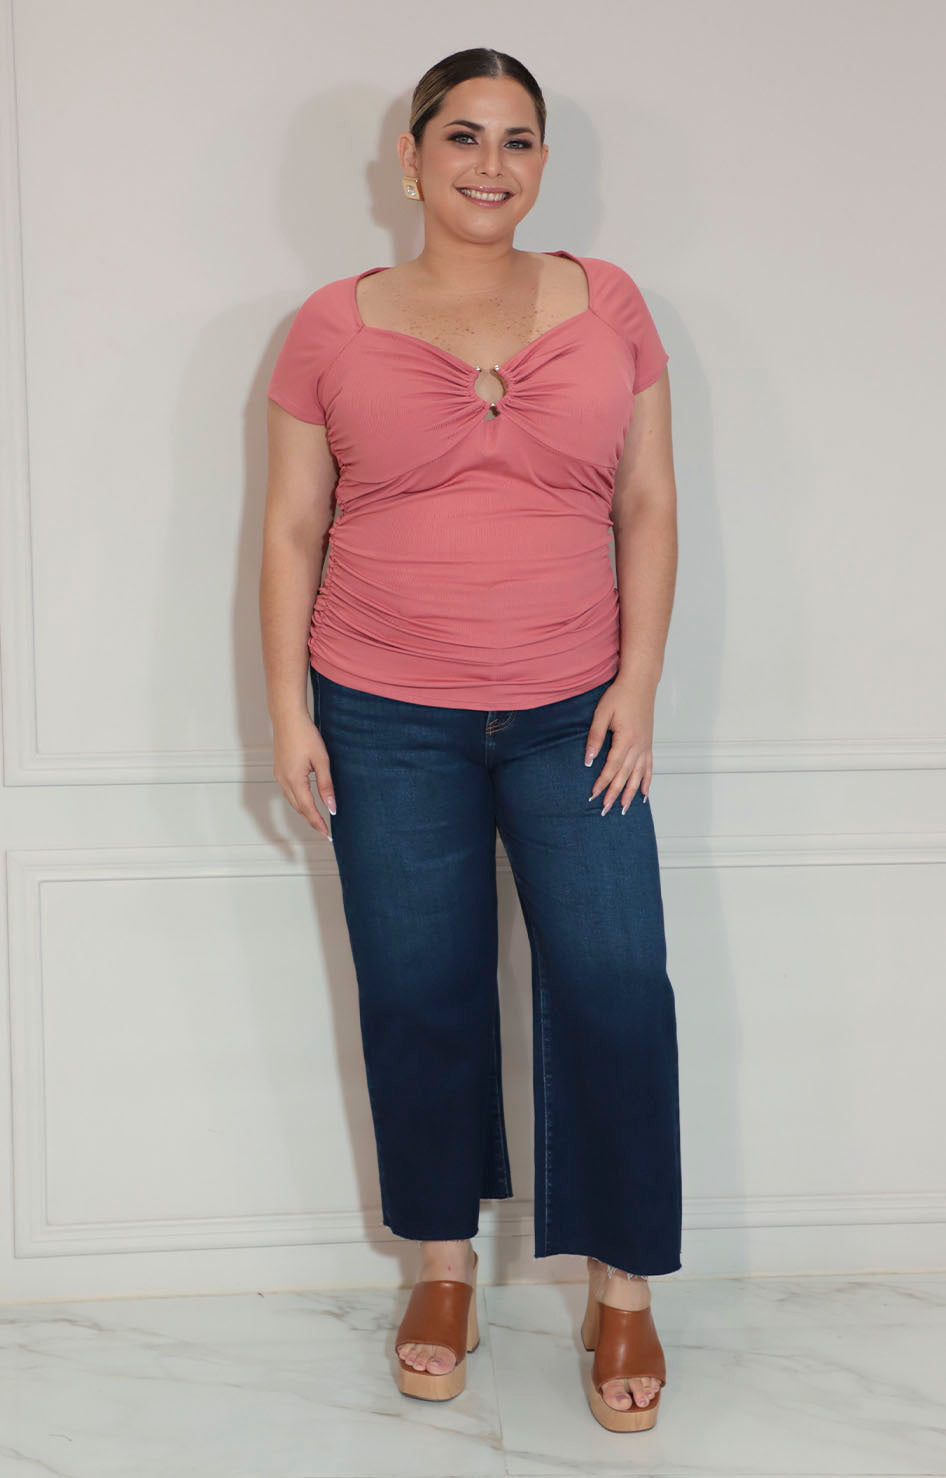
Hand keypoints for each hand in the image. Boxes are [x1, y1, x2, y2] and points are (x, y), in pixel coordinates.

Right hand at [272, 710, 335, 838]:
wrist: (288, 717)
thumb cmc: (305, 735)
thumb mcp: (321, 760)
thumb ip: (326, 785)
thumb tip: (332, 807)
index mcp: (294, 780)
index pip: (308, 809)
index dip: (318, 823)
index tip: (327, 835)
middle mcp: (284, 780)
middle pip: (299, 808)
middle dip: (312, 820)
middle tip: (325, 831)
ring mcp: (279, 775)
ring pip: (293, 800)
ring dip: (305, 811)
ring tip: (318, 819)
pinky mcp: (280, 770)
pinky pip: (289, 791)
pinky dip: (299, 800)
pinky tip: (307, 800)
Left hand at [584, 674, 655, 815]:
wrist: (640, 683)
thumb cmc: (620, 695)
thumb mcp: (602, 714)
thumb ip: (595, 738)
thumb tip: (588, 760)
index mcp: (626, 739)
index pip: (612, 767)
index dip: (602, 782)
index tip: (593, 795)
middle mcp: (638, 746)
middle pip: (625, 776)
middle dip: (613, 794)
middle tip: (605, 809)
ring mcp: (645, 746)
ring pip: (638, 776)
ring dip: (630, 793)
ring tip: (622, 809)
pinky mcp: (648, 744)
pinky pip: (649, 768)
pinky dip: (647, 782)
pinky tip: (644, 794)